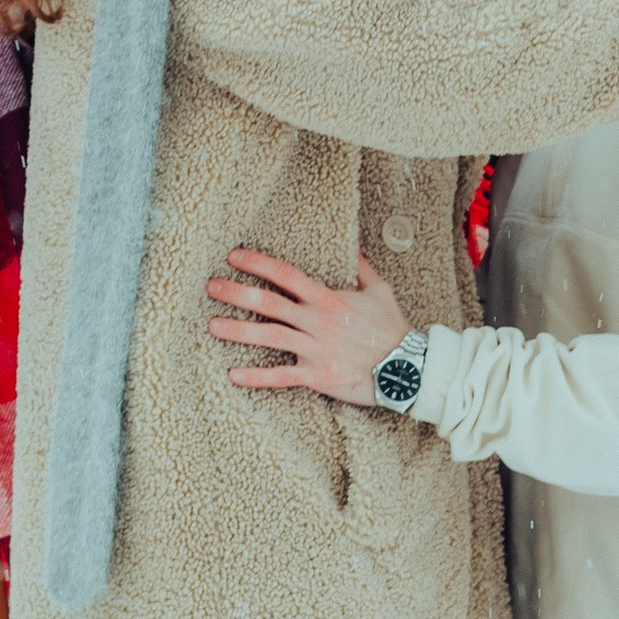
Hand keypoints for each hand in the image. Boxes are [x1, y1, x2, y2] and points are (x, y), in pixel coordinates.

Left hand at [207, 248, 412, 406]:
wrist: (408, 368)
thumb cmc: (393, 328)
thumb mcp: (380, 290)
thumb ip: (359, 267)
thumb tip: (351, 241)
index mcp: (329, 298)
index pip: (286, 274)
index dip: (258, 263)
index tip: (234, 256)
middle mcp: (318, 321)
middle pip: (269, 303)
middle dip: (237, 293)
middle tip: (210, 287)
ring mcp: (316, 349)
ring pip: (270, 337)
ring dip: (238, 332)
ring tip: (213, 326)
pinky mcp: (317, 376)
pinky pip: (282, 377)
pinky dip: (257, 377)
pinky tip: (234, 375)